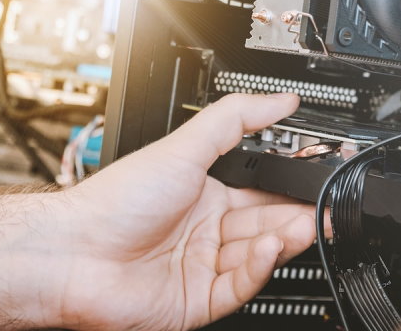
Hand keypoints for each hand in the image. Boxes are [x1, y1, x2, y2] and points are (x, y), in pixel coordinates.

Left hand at [51, 93, 315, 330]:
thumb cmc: (114, 201)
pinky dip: (258, 267)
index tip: (319, 177)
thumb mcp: (183, 146)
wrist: (74, 254)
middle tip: (325, 207)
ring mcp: (202, 267)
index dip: (292, 185)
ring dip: (283, 239)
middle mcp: (205, 231)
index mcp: (204, 194)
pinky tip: (268, 248)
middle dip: (298, 215)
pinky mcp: (198, 301)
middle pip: (267, 223)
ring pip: (258, 255)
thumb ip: (235, 120)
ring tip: (304, 225)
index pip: (262, 189)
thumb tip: (279, 100)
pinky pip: (240, 286)